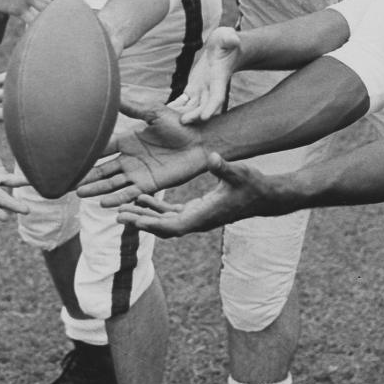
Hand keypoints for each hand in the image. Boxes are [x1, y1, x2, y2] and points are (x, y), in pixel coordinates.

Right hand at [76, 103, 210, 204]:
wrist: (202, 140)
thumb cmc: (181, 123)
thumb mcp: (154, 112)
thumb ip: (132, 106)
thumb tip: (113, 91)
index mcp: (127, 140)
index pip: (101, 148)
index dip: (86, 152)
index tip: (66, 156)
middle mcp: (129, 158)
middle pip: (101, 169)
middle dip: (85, 176)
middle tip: (65, 182)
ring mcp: (138, 173)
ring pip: (111, 183)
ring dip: (96, 188)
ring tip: (78, 194)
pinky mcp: (149, 184)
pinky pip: (129, 192)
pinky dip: (117, 198)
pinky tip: (103, 202)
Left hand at [116, 154, 281, 236]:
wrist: (266, 197)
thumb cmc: (254, 185)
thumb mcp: (239, 173)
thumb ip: (223, 167)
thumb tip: (212, 157)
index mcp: (204, 216)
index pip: (172, 226)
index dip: (151, 224)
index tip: (132, 220)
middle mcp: (197, 221)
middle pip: (162, 227)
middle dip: (140, 222)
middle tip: (117, 215)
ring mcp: (197, 217)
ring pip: (164, 221)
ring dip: (144, 216)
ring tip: (122, 209)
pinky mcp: (198, 211)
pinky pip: (171, 213)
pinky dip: (156, 207)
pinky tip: (142, 197)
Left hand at [168, 26, 241, 123]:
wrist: (223, 49)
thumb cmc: (226, 42)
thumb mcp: (227, 38)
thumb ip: (230, 39)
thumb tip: (233, 39)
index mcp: (220, 79)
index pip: (218, 97)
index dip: (212, 107)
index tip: (205, 117)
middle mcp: (211, 89)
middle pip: (204, 107)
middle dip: (195, 115)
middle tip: (183, 121)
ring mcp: (202, 91)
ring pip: (193, 107)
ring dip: (182, 113)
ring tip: (170, 119)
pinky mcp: (193, 90)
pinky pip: (184, 102)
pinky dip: (176, 107)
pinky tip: (165, 111)